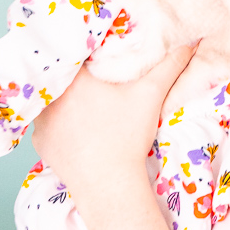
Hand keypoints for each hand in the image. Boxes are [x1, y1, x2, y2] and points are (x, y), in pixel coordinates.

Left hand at [32, 43, 196, 219]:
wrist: (109, 185)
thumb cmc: (128, 137)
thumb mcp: (150, 96)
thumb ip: (169, 65)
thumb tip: (189, 43)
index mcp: (75, 77)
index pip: (77, 53)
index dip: (88, 53)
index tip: (100, 58)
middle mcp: (52, 95)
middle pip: (63, 76)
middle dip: (76, 78)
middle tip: (94, 83)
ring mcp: (42, 119)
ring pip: (52, 100)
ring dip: (64, 100)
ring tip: (83, 107)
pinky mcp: (39, 140)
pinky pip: (46, 123)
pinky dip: (58, 124)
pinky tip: (74, 129)